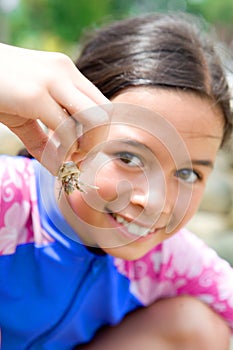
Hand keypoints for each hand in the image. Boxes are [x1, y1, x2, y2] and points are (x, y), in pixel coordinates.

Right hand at [0, 43, 110, 173]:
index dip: (100, 134)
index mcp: (66, 72)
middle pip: (104, 113)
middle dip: (98, 143)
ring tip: (69, 158)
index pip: (102, 104)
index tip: (84, 151)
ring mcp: (51, 81)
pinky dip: (64, 152)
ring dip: (86, 147)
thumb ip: (44, 138)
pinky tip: (53, 158)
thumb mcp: (24, 113)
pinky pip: (65, 130)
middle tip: (80, 158)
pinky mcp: (34, 95)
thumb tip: (59, 168)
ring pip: (93, 120)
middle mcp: (65, 72)